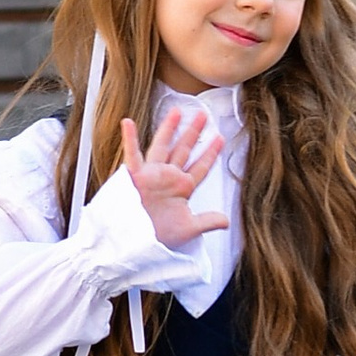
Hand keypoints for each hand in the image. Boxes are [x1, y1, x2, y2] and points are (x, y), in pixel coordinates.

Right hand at [120, 106, 227, 250]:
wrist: (136, 244)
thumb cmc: (159, 237)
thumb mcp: (188, 229)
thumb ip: (207, 221)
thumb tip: (226, 221)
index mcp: (181, 188)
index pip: (200, 166)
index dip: (210, 153)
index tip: (220, 139)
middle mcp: (167, 178)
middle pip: (183, 150)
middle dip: (194, 133)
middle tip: (204, 116)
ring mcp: (151, 175)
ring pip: (162, 146)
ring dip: (169, 129)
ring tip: (177, 111)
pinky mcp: (134, 178)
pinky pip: (132, 155)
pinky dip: (130, 139)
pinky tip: (129, 123)